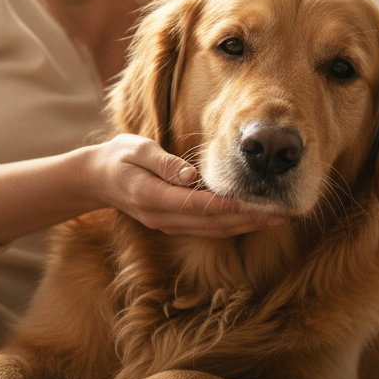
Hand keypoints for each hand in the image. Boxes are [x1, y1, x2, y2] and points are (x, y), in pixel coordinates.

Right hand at [85, 134, 284, 236]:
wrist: (96, 180)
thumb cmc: (118, 157)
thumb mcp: (135, 149)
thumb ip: (163, 162)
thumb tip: (190, 175)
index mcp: (151, 197)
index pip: (197, 205)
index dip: (229, 205)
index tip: (258, 202)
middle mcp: (161, 217)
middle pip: (212, 223)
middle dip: (249, 219)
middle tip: (282, 212)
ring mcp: (167, 224)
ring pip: (213, 229)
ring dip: (246, 225)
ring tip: (277, 217)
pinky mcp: (173, 224)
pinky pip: (207, 228)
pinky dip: (233, 224)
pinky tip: (254, 218)